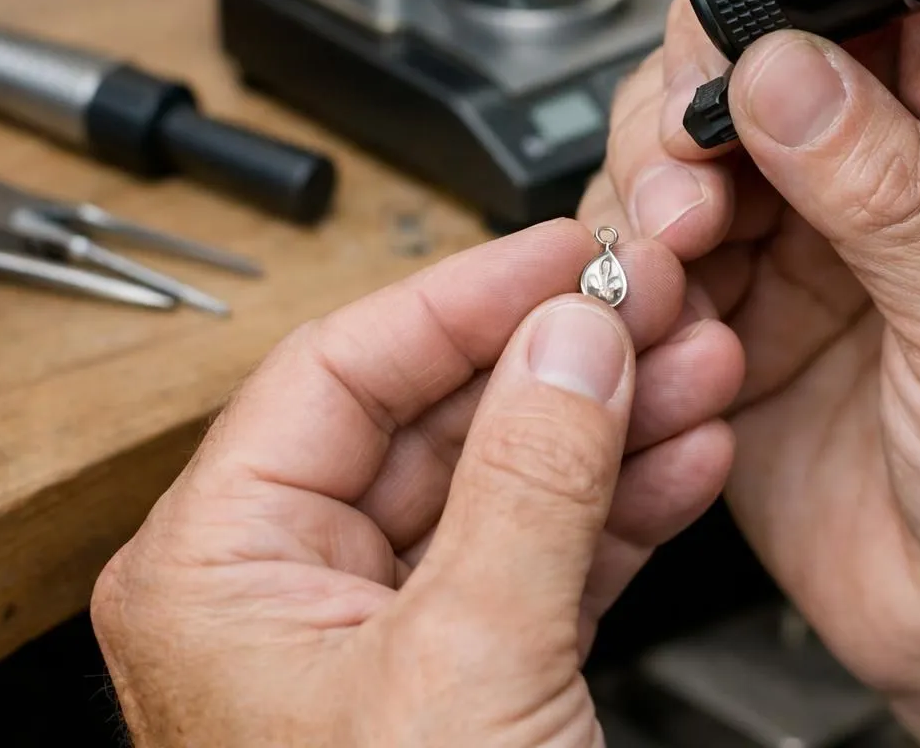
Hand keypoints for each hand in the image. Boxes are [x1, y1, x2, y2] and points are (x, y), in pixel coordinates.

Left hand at [91, 220, 743, 746]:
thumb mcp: (470, 662)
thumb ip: (528, 478)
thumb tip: (572, 335)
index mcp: (219, 565)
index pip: (343, 369)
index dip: (467, 295)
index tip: (568, 248)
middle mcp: (284, 587)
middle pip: (434, 418)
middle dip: (561, 360)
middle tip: (653, 302)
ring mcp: (378, 632)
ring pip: (502, 483)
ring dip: (609, 424)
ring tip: (699, 368)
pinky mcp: (461, 672)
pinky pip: (539, 555)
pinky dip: (617, 509)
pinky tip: (685, 456)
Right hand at [581, 0, 919, 744]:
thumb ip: (892, 199)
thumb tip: (791, 74)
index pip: (836, 37)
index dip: (761, 31)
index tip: (727, 73)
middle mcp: (846, 192)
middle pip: (714, 92)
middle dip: (676, 129)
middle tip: (685, 191)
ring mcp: (771, 263)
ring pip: (656, 181)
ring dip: (639, 213)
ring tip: (668, 270)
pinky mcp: (711, 338)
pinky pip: (631, 287)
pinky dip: (624, 301)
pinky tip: (669, 343)